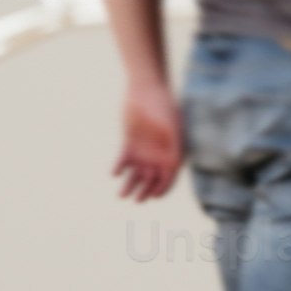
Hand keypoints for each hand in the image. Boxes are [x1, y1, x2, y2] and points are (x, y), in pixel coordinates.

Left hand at [111, 82, 183, 203]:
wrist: (146, 90)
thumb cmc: (164, 106)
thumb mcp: (172, 126)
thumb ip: (174, 144)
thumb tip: (175, 164)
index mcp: (172, 153)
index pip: (169, 177)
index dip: (163, 188)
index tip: (155, 196)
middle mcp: (158, 155)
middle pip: (151, 180)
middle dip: (144, 191)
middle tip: (137, 200)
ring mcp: (143, 150)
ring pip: (136, 174)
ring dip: (130, 185)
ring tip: (121, 195)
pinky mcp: (129, 144)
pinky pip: (123, 160)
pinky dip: (119, 168)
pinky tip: (114, 174)